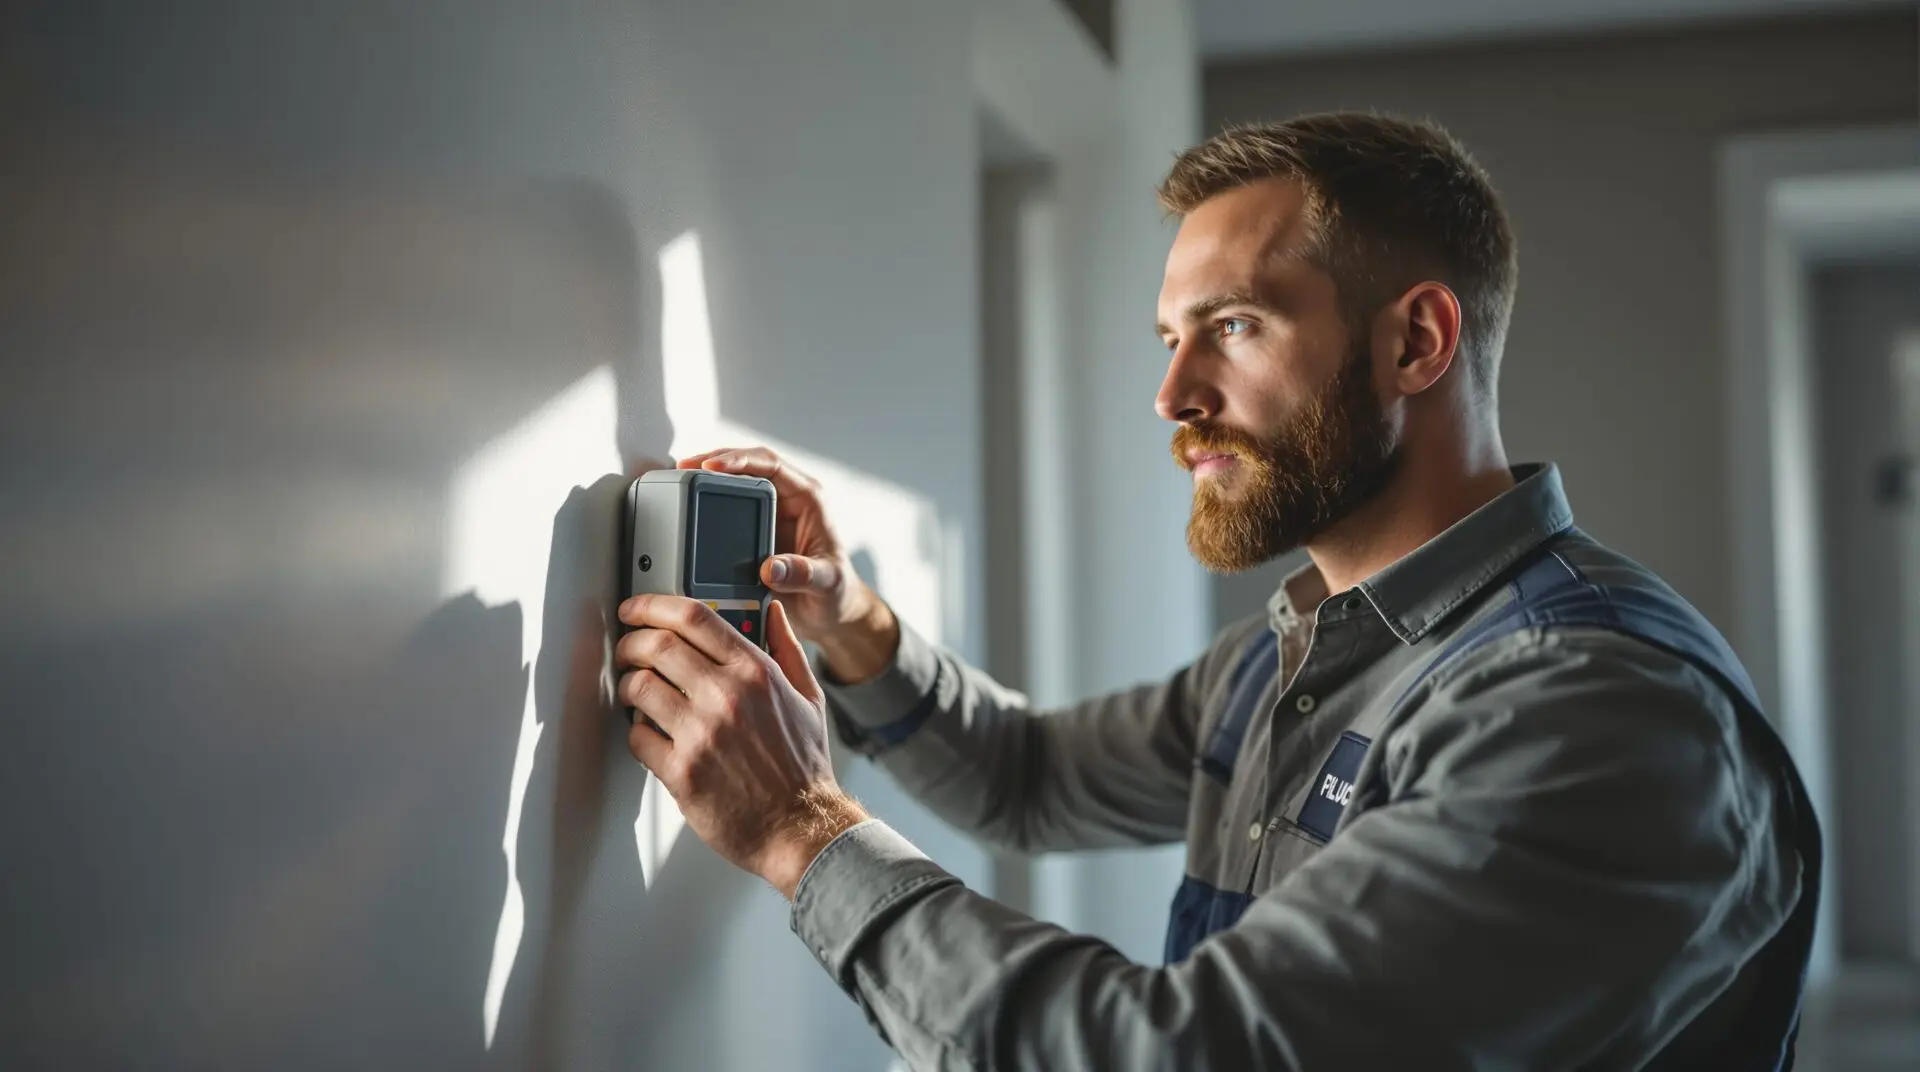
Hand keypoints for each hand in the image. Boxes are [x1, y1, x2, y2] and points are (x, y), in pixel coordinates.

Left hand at [616, 595, 867, 897]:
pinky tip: (650, 733)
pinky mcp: (681, 771)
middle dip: (631, 641)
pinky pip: (637, 737)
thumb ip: (787, 648)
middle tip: (628, 648)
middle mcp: (726, 697)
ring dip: (628, 684)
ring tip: (635, 691)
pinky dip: (635, 731)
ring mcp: (701, 734)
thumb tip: (773, 612)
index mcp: (756, 673)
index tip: (637, 608)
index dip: (654, 605)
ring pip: (638, 687)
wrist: (801, 827)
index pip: (694, 616)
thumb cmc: (803, 768)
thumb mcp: (808, 697)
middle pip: (656, 644)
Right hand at [677, 447, 898, 682]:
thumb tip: (771, 568)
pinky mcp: (754, 528)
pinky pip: (728, 504)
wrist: (830, 611)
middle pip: (748, 464)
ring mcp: (768, 512)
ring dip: (707, 476)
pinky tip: (688, 502)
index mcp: (808, 499)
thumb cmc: (837, 592)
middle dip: (715, 460)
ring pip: (735, 480)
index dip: (741, 460)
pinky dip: (707, 500)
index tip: (713, 467)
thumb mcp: (827, 584)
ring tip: (680, 477)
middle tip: (686, 467)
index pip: (772, 465)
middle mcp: (788, 499)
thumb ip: (803, 574)